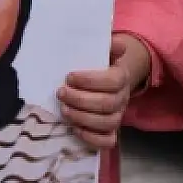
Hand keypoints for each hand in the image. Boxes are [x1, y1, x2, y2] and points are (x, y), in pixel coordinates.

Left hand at [57, 34, 148, 148]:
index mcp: (121, 76)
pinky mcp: (110, 130)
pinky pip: (108, 141)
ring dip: (83, 118)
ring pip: (108, 123)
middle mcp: (122, 98)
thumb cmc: (99, 65)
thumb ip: (106, 45)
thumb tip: (116, 42)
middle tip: (60, 93)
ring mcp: (117, 115)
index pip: (113, 81)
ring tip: (64, 110)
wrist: (108, 79)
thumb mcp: (100, 51)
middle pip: (108, 104)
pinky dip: (92, 138)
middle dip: (81, 100)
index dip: (90, 81)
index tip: (69, 77)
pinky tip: (75, 129)